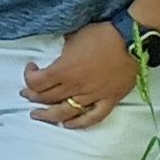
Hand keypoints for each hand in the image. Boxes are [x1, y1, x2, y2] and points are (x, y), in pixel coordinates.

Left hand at [23, 20, 142, 131]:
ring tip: (37, 114)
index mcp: (64, 70)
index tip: (32, 68)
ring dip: (48, 115)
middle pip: (46, 98)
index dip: (28, 76)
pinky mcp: (109, 99)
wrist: (132, 39)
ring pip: (65, 111)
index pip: (36, 82)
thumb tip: (58, 55)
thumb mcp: (73, 37)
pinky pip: (93, 117)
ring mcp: (93, 95)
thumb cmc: (102, 35)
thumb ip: (62, 51)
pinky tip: (68, 124)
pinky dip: (79, 123)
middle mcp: (75, 86)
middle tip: (27, 93)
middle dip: (32, 95)